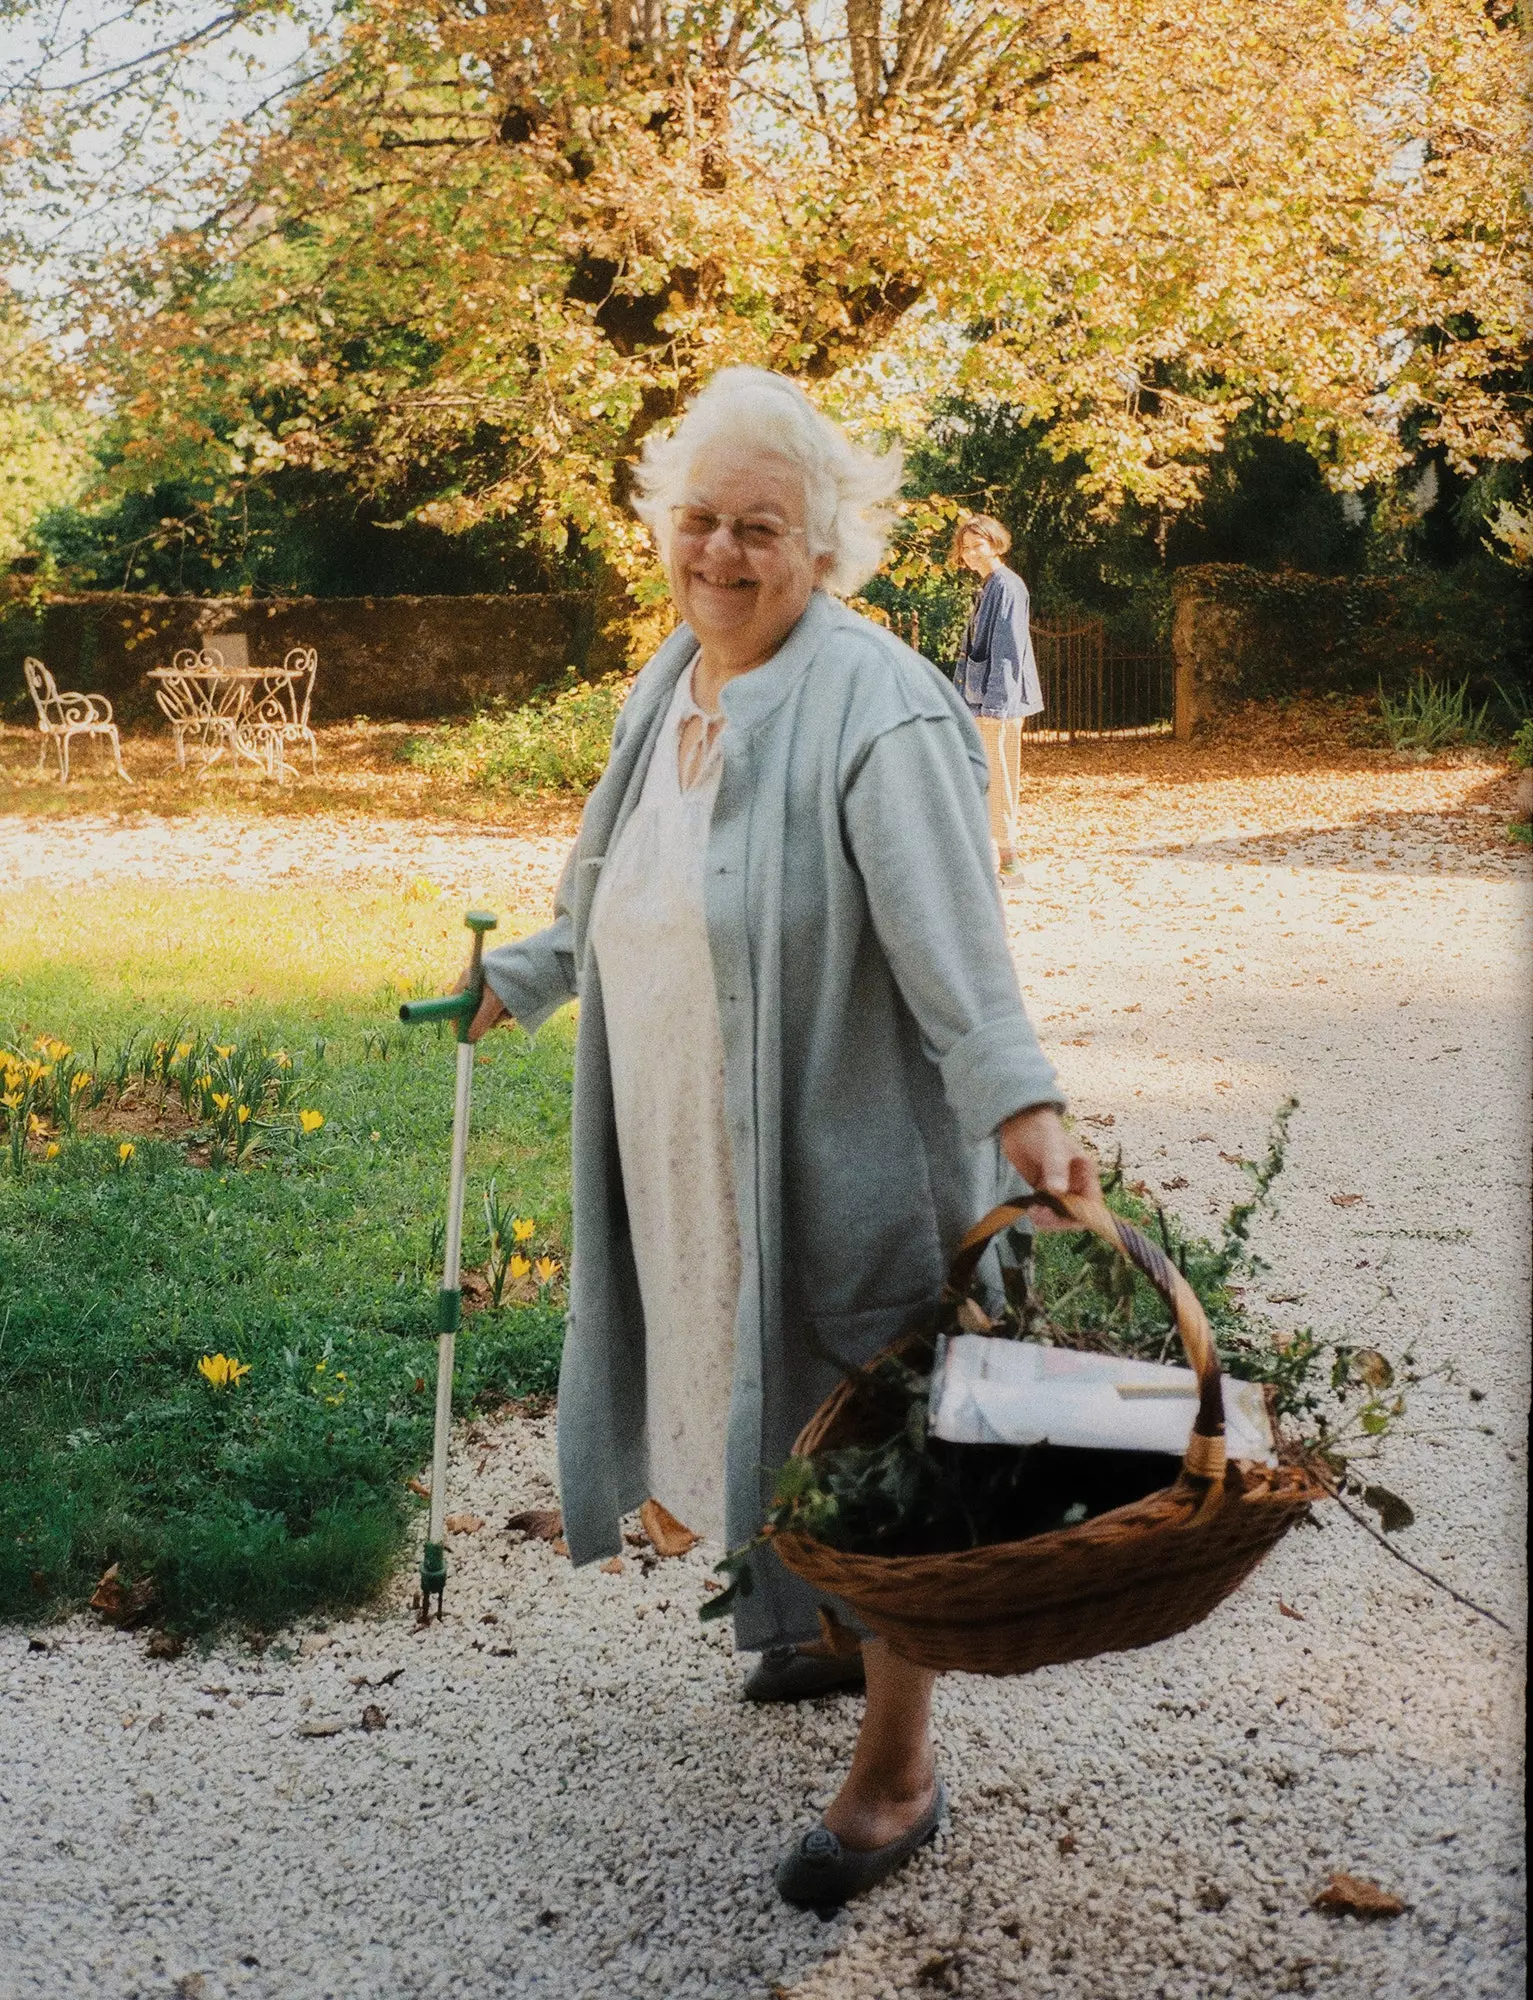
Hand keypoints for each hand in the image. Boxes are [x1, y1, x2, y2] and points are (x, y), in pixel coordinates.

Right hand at [453, 963, 511, 1043]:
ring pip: (486, 1009)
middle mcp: (477, 980)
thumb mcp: (493, 1003)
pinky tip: (512, 1008)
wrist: (534, 969)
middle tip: (493, 1024)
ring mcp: (489, 985)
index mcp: (469, 977)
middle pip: (472, 1007)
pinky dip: (503, 1010)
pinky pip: (497, 1005)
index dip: (458, 1019)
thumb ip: (481, 1022)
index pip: (455, 1001)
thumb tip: (470, 1038)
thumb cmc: (509, 981)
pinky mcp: (500, 989)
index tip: (462, 1034)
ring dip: (497, 1015)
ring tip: (507, 1011)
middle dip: (483, 1018)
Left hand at [997, 1106, 1099, 1228]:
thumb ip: (1056, 1169)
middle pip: (1075, 1215)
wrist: (1020, 1122)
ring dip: (1047, 1219)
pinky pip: (1045, 1210)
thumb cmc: (1043, 1130)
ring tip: (1033, 1211)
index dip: (1082, 1216)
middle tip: (1040, 1214)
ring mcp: (1058, 1189)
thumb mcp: (1053, 1147)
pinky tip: (1029, 1207)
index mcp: (1086, 1175)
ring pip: (1059, 1216)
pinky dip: (1038, 1214)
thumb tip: (1058, 1191)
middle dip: (1059, 1219)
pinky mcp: (1042, 1190)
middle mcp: (1075, 1185)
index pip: (1092, 1205)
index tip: (1062, 1217)